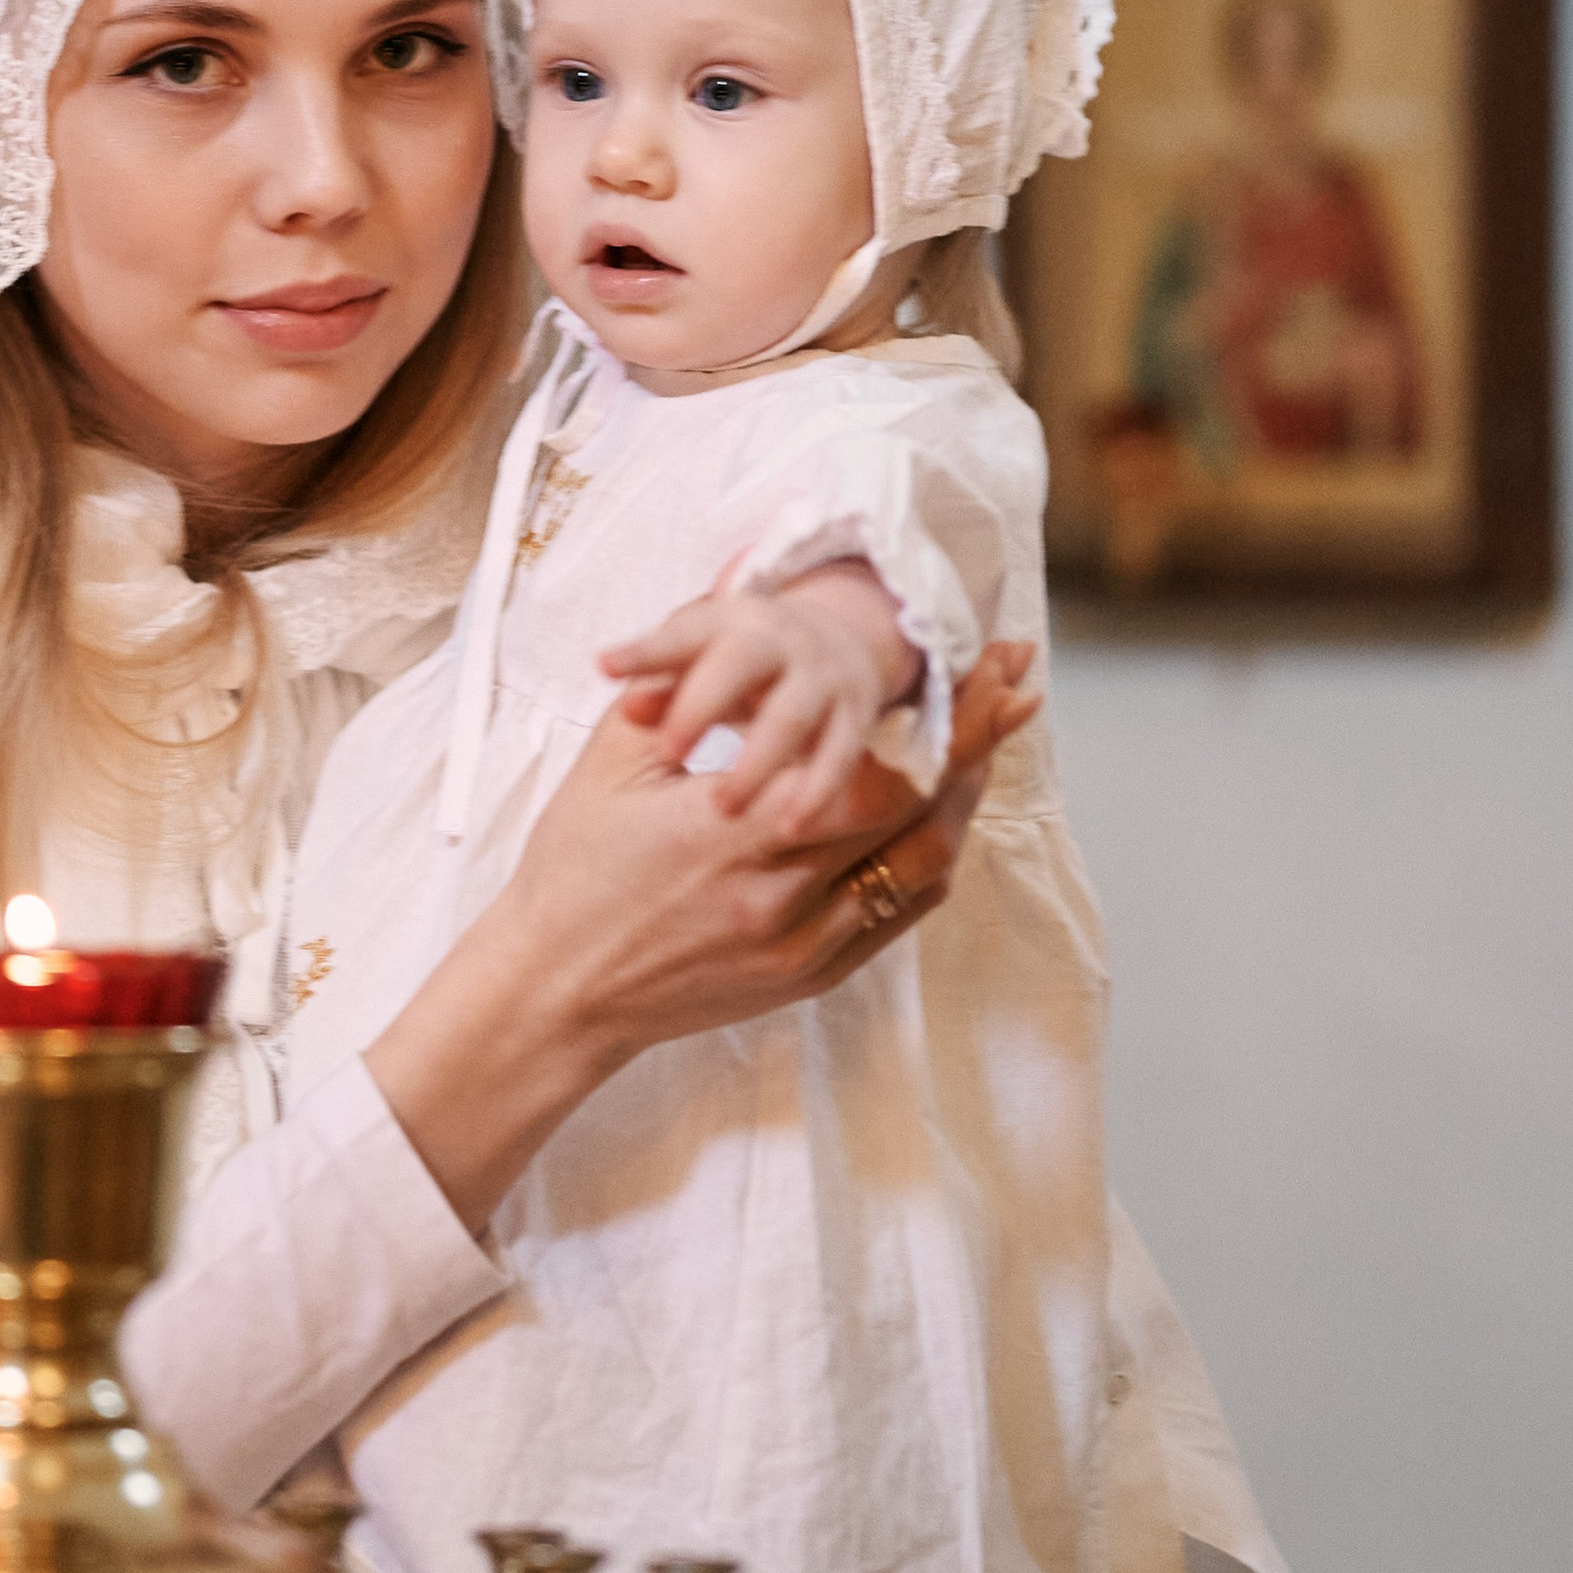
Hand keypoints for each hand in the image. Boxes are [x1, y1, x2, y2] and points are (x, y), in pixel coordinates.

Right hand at [364, 641, 1038, 1231]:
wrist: (554, 989)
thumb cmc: (572, 867)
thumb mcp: (614, 759)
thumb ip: (681, 674)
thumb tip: (730, 582)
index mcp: (734, 829)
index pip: (880, 768)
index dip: (951, 717)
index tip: (993, 666)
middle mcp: (779, 894)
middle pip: (919, 812)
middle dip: (979, 742)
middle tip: (1018, 686)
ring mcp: (801, 945)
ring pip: (920, 868)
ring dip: (962, 803)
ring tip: (988, 747)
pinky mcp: (806, 977)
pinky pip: (896, 916)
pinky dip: (926, 861)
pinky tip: (938, 817)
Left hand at [600, 567, 919, 831]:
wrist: (837, 644)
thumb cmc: (738, 664)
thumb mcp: (698, 659)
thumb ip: (659, 682)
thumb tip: (624, 701)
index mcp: (728, 624)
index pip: (681, 633)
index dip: (645, 650)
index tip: (606, 667)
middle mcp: (779, 644)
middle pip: (739, 664)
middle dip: (701, 706)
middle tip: (667, 753)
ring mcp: (822, 678)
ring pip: (792, 715)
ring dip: (757, 762)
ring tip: (723, 809)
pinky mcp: (854, 718)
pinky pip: (840, 755)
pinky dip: (817, 791)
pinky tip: (790, 826)